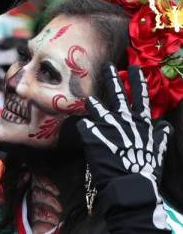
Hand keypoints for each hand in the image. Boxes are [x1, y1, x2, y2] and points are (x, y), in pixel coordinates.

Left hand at [77, 65, 171, 191]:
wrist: (128, 184)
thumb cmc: (144, 169)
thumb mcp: (157, 150)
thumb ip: (160, 136)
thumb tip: (166, 126)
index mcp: (141, 123)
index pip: (141, 97)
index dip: (138, 82)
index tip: (135, 67)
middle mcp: (124, 120)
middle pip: (118, 94)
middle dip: (113, 78)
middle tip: (108, 65)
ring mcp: (106, 124)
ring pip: (97, 107)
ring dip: (94, 103)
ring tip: (90, 100)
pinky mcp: (91, 133)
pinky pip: (84, 126)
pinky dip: (84, 128)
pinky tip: (83, 132)